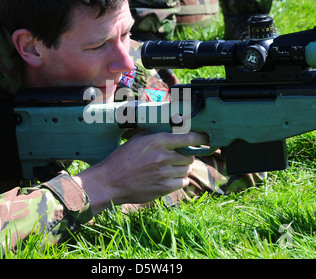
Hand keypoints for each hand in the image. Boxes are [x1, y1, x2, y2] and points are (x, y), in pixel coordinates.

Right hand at [73, 131, 208, 214]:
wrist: (110, 182)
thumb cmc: (120, 160)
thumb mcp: (135, 140)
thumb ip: (153, 134)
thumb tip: (169, 127)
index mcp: (156, 142)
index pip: (187, 137)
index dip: (199, 137)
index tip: (205, 138)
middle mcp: (162, 157)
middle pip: (189, 156)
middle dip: (186, 156)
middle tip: (178, 157)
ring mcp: (164, 174)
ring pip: (187, 170)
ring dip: (182, 168)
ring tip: (170, 168)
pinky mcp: (163, 188)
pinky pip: (182, 182)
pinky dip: (179, 180)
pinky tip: (169, 178)